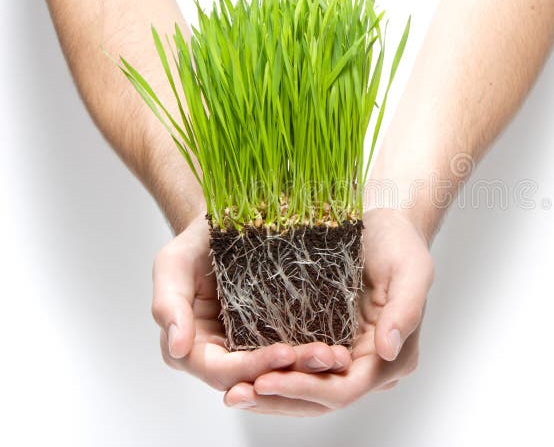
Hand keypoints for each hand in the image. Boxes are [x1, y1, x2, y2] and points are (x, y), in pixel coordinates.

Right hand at [151, 215, 353, 396]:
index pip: (221, 371)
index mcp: (193, 348)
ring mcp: (249, 348)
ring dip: (308, 370)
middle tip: (324, 357)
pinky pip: (294, 356)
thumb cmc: (197, 242)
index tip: (285, 353)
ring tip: (336, 357)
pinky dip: (314, 356)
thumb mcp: (173, 263)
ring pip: (278, 374)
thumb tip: (177, 347)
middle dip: (289, 372)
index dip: (252, 368)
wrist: (230, 221)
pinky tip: (340, 351)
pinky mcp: (275, 336)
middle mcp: (221, 356)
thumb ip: (168, 303)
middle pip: (255, 378)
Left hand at [223, 208, 434, 415]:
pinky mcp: (327, 342)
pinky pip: (298, 369)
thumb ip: (406, 310)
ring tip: (234, 391)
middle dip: (280, 399)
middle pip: (322, 399)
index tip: (267, 380)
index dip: (306, 389)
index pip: (346, 389)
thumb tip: (388, 350)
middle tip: (238, 393)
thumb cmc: (400, 243)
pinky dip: (274, 373)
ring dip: (271, 395)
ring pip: (307, 391)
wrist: (384, 225)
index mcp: (392, 357)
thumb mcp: (411, 269)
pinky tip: (244, 373)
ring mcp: (347, 357)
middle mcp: (369, 365)